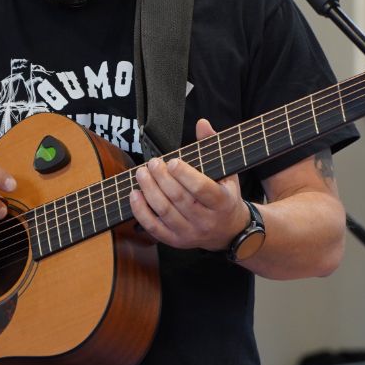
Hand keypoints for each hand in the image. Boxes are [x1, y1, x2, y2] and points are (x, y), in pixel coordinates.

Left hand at [130, 119, 247, 250]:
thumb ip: (213, 146)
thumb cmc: (225, 195)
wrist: (229, 231)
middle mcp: (206, 221)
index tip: (172, 161)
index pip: (202, 189)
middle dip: (162, 179)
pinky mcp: (176, 241)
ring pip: (165, 212)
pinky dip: (141, 211)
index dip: (185, 175)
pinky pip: (154, 228)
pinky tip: (135, 194)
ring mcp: (190, 233)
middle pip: (179, 199)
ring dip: (149, 191)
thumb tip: (202, 123)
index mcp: (222, 203)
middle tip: (152, 163)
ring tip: (141, 173)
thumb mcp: (227, 172)